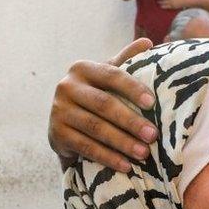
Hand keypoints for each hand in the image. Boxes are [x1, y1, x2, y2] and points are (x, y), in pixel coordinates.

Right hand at [48, 39, 158, 172]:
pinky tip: (126, 165)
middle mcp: (66, 86)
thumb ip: (126, 61)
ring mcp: (58, 111)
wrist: (66, 122)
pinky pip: (86, 147)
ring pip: (95, 128)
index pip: (112, 75)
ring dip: (122, 143)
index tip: (153, 103)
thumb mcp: (108, 77)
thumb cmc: (96, 95)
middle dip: (131, 121)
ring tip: (144, 154)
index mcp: (82, 68)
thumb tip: (147, 42)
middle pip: (104, 104)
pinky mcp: (56, 134)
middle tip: (153, 135)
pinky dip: (108, 157)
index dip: (133, 88)